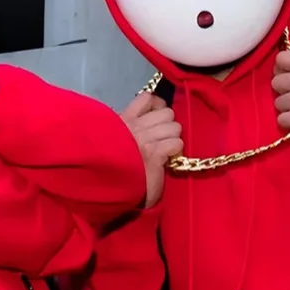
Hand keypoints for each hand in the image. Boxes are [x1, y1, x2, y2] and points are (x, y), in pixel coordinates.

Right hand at [121, 93, 181, 207]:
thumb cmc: (117, 165)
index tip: (156, 119)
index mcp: (124, 120)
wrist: (114, 191)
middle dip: (169, 126)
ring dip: (173, 138)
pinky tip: (166, 159)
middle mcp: (134, 127)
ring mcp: (144, 140)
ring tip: (164, 149)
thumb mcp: (119, 138)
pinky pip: (176, 143)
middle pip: (167, 112)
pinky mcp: (154, 155)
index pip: (148, 98)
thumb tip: (153, 115)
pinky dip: (174, 151)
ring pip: (175, 127)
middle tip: (161, 140)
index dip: (158, 106)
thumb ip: (133, 125)